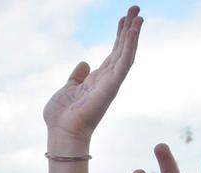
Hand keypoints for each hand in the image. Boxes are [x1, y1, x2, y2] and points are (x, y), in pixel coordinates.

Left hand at [43, 6, 141, 149]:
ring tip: (138, 14)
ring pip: (126, 53)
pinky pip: (124, 61)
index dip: (118, 36)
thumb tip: (84, 63)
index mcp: (96, 81)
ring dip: (133, 33)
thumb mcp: (67, 89)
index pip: (111, 54)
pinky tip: (134, 29)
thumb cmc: (61, 117)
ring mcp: (110, 83)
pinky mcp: (112, 85)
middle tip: (136, 9)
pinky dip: (130, 44)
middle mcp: (106, 80)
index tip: (124, 20)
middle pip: (121, 49)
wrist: (62, 133)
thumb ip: (77, 77)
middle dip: (128, 29)